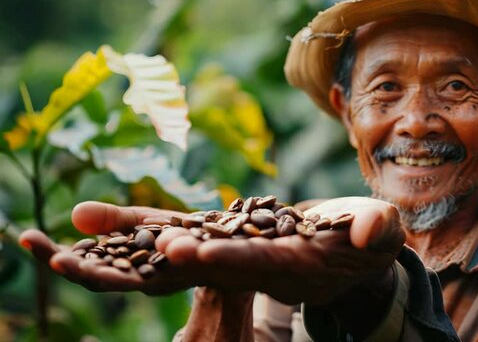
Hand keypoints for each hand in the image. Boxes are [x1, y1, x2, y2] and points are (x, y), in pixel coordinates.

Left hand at [20, 197, 404, 302]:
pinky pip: (178, 231)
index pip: (258, 264)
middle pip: (209, 267)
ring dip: (138, 242)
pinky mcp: (222, 239)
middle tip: (145, 246)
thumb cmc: (370, 239)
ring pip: (182, 250)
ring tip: (91, 224)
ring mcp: (234, 254)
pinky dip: (141, 225)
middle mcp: (256, 267)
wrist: (345, 248)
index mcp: (295, 265)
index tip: (194, 251)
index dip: (229, 257)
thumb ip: (376, 230)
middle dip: (174, 259)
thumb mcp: (380, 233)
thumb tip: (369, 231)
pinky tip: (98, 217)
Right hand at [20, 202, 196, 294]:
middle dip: (77, 269)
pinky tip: (167, 240)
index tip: (25, 237)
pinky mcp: (201, 265)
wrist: (231, 241)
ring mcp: (172, 276)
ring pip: (140, 279)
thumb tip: (75, 214)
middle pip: (103, 280)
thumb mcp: (141, 222)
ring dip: (111, 273)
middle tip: (53, 258)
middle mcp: (144, 278)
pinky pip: (189, 260)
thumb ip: (111, 221)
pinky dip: (179, 250)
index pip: (83, 266)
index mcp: (124, 268)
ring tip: (82, 260)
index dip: (53, 255)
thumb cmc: (182, 234)